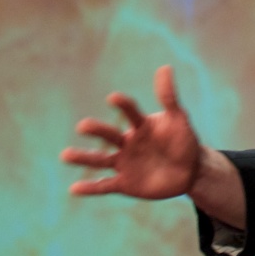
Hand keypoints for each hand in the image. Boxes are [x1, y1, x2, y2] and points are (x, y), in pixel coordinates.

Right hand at [61, 65, 202, 198]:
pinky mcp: (124, 183)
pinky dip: (90, 188)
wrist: (190, 171)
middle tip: (82, 126)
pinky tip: (74, 188)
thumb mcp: (179, 119)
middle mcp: (127, 143)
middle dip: (97, 131)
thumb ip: (169, 97)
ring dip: (84, 157)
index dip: (123, 105)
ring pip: (100, 160)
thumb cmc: (183, 141)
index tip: (114, 98)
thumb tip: (165, 67)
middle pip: (110, 135)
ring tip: (64, 155)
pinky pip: (105, 186)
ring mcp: (124, 163)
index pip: (130, 112)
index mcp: (141, 126)